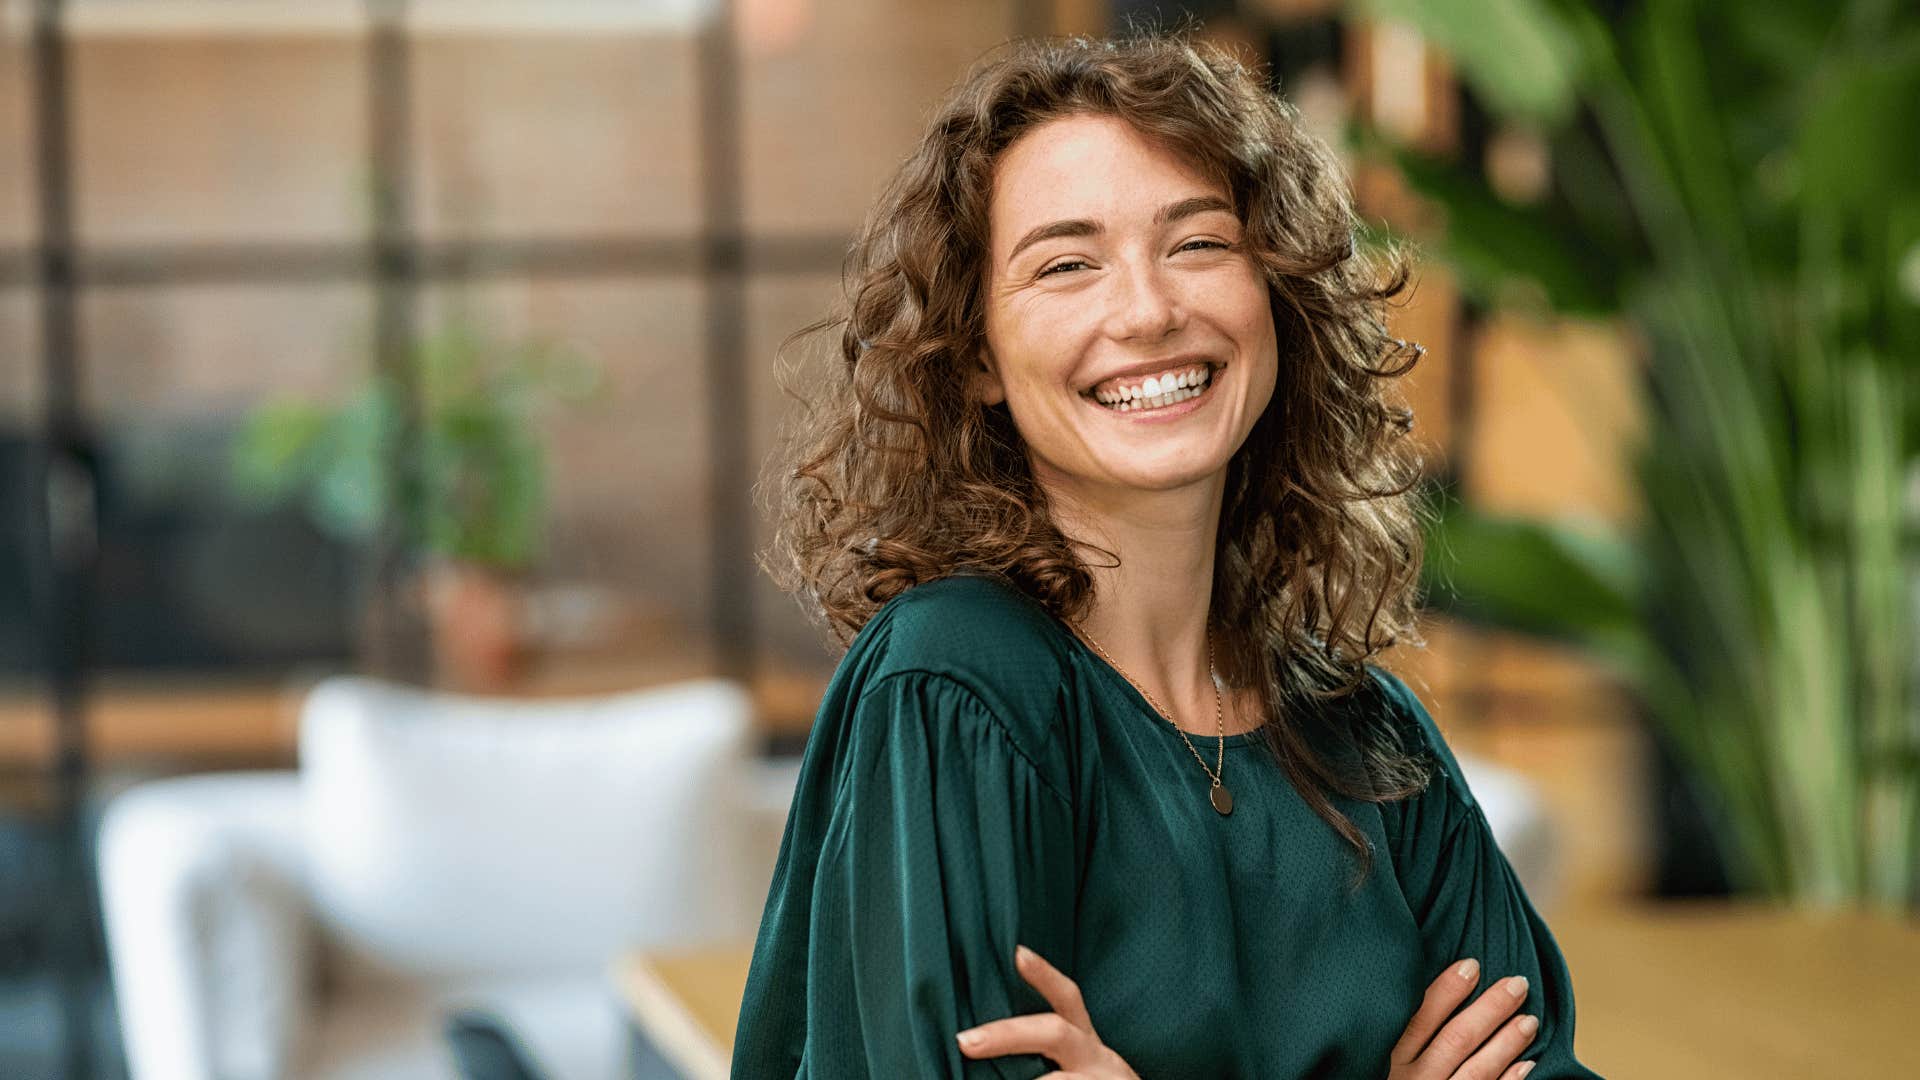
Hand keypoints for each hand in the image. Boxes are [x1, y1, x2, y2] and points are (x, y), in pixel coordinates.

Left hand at [955, 944, 1140, 1078]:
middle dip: (1006, 1035)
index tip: (1016, 952)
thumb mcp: (1080, 1066)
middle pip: (1054, 1032)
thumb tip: (979, 1041)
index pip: (1068, 999)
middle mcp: (1100, 1060)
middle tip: (965, 1041)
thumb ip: (1046, 1048)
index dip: (1045, 975)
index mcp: (1088, 1045)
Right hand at [1387, 958, 1539, 1079]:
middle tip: (1518, 984)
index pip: (1420, 1017)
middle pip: (1456, 1039)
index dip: (1447, 990)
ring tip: (1530, 1020)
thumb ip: (1391, 1033)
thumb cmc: (1375, 1078)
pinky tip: (1528, 1064)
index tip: (1472, 965)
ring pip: (1477, 1070)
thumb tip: (1416, 991)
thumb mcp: (1369, 1058)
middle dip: (1491, 1009)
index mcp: (1387, 1060)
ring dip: (1507, 1043)